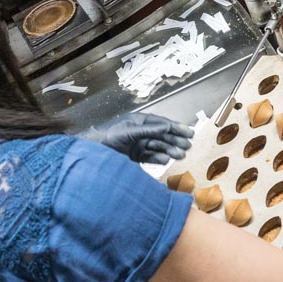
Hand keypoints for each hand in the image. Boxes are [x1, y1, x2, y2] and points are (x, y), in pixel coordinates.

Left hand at [79, 113, 194, 164]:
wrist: (93, 152)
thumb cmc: (107, 137)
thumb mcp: (129, 131)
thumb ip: (149, 130)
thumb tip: (167, 127)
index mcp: (139, 121)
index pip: (162, 123)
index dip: (176, 127)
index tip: (189, 132)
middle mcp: (140, 132)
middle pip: (162, 135)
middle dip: (176, 140)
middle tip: (188, 146)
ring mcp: (137, 144)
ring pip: (158, 146)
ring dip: (169, 150)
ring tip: (180, 155)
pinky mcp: (134, 156)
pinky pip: (150, 156)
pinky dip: (158, 158)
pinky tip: (166, 160)